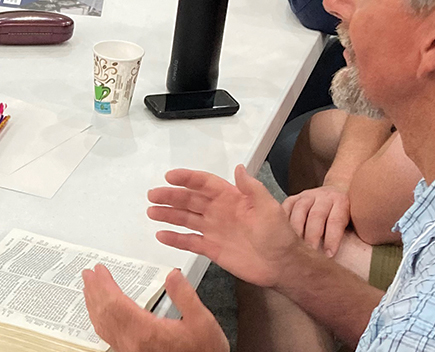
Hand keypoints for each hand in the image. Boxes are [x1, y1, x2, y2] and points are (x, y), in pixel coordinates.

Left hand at [82, 266, 227, 351]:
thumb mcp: (202, 322)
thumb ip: (185, 296)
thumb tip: (172, 275)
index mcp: (146, 331)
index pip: (115, 302)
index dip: (104, 284)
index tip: (98, 270)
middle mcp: (132, 342)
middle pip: (104, 312)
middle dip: (94, 291)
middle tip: (88, 275)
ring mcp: (129, 350)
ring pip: (103, 325)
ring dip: (93, 304)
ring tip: (89, 290)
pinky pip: (108, 335)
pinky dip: (99, 320)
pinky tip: (100, 316)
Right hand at [146, 165, 302, 288]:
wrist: (283, 265)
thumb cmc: (279, 235)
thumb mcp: (268, 207)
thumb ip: (251, 188)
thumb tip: (239, 168)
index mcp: (231, 198)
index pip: (204, 184)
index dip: (187, 178)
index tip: (171, 176)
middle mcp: (219, 211)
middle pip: (189, 200)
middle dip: (171, 196)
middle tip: (153, 195)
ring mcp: (214, 230)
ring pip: (186, 219)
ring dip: (168, 214)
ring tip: (152, 212)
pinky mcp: (212, 249)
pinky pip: (189, 241)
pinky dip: (175, 238)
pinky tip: (161, 235)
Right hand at [281, 184, 350, 256]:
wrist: (337, 193)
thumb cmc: (347, 216)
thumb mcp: (354, 222)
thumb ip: (352, 236)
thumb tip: (354, 261)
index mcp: (342, 202)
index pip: (336, 221)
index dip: (332, 239)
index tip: (329, 255)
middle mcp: (325, 196)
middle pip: (316, 216)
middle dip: (312, 237)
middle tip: (310, 253)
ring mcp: (308, 195)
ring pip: (299, 211)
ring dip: (296, 231)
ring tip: (295, 247)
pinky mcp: (295, 197)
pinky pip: (286, 207)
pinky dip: (283, 221)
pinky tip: (283, 235)